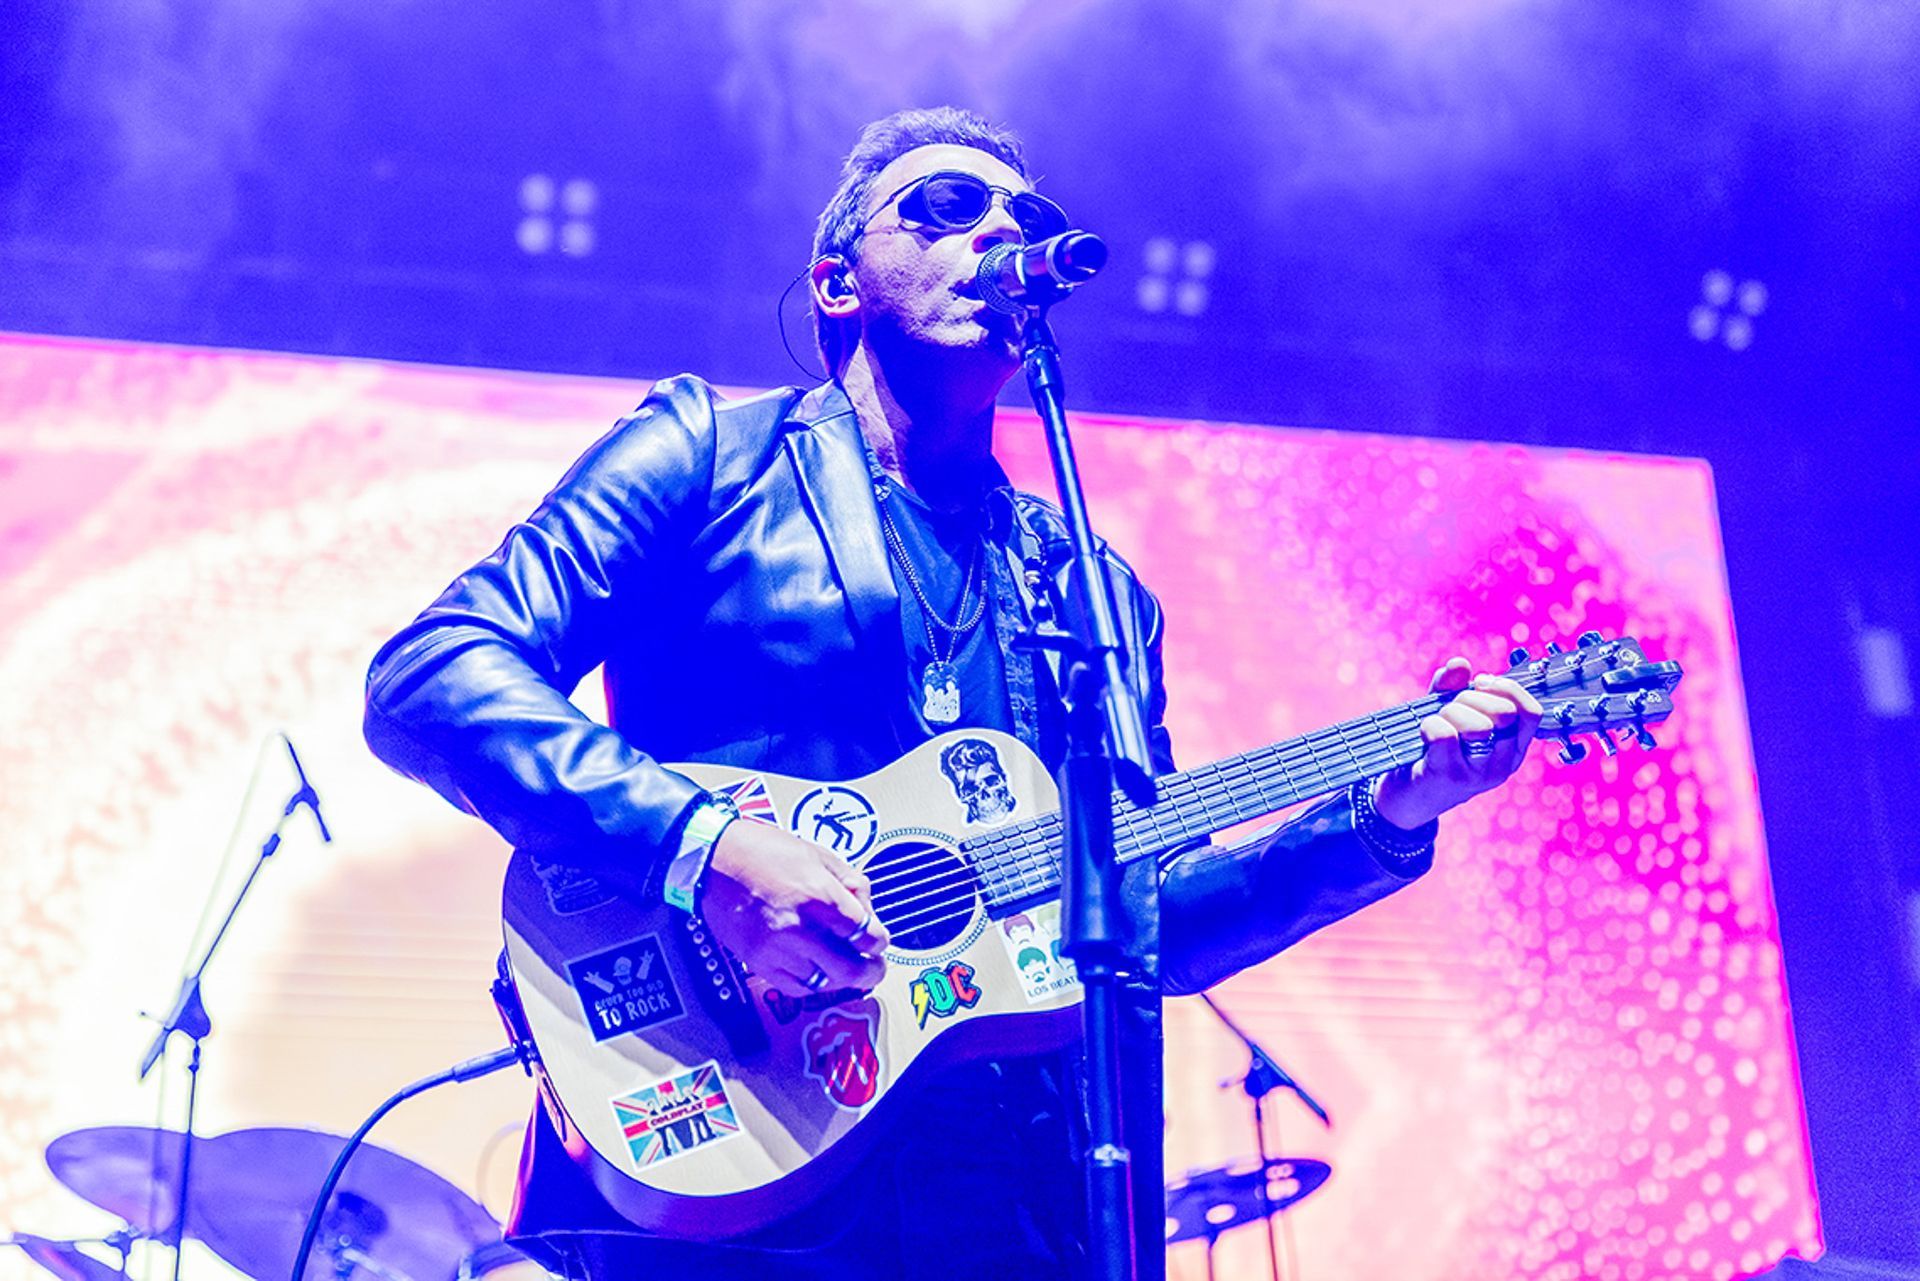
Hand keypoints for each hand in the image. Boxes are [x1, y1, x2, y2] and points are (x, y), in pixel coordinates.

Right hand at [699, 819, 890, 997]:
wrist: (712, 859)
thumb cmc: (762, 850)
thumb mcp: (817, 854)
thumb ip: (849, 881)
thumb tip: (867, 906)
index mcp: (821, 896)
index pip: (867, 935)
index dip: (879, 941)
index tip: (878, 941)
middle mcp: (801, 927)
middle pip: (851, 969)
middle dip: (870, 971)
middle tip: (874, 968)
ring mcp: (777, 949)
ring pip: (824, 983)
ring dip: (841, 978)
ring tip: (845, 969)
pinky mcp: (758, 962)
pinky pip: (795, 987)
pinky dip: (812, 983)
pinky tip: (817, 971)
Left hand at [1372, 656, 1542, 829]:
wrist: (1405, 799)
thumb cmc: (1431, 752)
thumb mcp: (1448, 716)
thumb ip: (1453, 688)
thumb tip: (1460, 664)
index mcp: (1512, 748)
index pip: (1531, 711)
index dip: (1507, 689)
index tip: (1480, 684)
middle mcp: (1502, 764)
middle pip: (1504, 713)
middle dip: (1471, 698)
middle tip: (1451, 708)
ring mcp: (1478, 774)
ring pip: (1476, 725)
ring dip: (1449, 713)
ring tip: (1436, 723)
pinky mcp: (1449, 777)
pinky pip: (1444, 735)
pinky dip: (1429, 725)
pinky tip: (1423, 733)